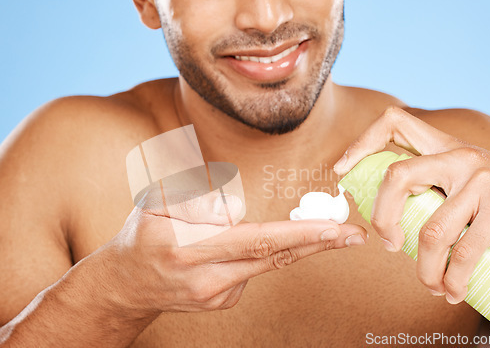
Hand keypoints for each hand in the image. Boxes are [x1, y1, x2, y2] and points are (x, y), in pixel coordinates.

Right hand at [103, 187, 366, 315]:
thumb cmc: (142, 234)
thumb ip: (194, 197)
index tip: (330, 226)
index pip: (253, 239)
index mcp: (188, 249)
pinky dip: (254, 250)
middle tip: (354, 234)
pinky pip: (251, 268)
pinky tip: (230, 246)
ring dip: (292, 242)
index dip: (295, 233)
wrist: (126, 284)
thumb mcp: (152, 202)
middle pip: (272, 258)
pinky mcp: (224, 302)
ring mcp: (217, 296)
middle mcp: (206, 279)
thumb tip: (235, 208)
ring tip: (310, 228)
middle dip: (316, 244)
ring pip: (265, 261)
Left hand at [333, 106, 489, 303]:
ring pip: (432, 231)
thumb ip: (427, 180)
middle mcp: (458, 156)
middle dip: (383, 218)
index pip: (394, 123)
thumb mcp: (458, 174)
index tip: (341, 170)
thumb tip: (383, 214)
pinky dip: (454, 278)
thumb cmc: (489, 193)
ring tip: (430, 285)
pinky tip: (453, 290)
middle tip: (389, 246)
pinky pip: (464, 251)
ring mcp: (481, 181)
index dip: (361, 142)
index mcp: (441, 146)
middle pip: (398, 177)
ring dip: (425, 269)